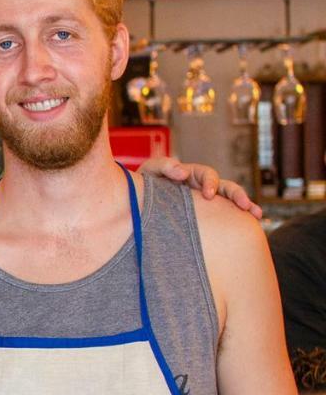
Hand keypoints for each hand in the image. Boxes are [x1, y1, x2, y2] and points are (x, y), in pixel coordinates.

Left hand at [139, 155, 262, 218]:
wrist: (137, 203)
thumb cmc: (144, 185)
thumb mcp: (151, 171)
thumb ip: (164, 166)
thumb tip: (183, 172)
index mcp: (191, 175)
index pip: (207, 175)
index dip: (210, 183)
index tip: (209, 195)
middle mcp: (202, 188)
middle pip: (226, 187)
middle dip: (236, 195)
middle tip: (244, 206)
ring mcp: (206, 203)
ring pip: (229, 202)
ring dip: (244, 206)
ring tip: (256, 215)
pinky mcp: (205, 218)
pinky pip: (223, 218)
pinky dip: (236, 221)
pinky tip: (248, 228)